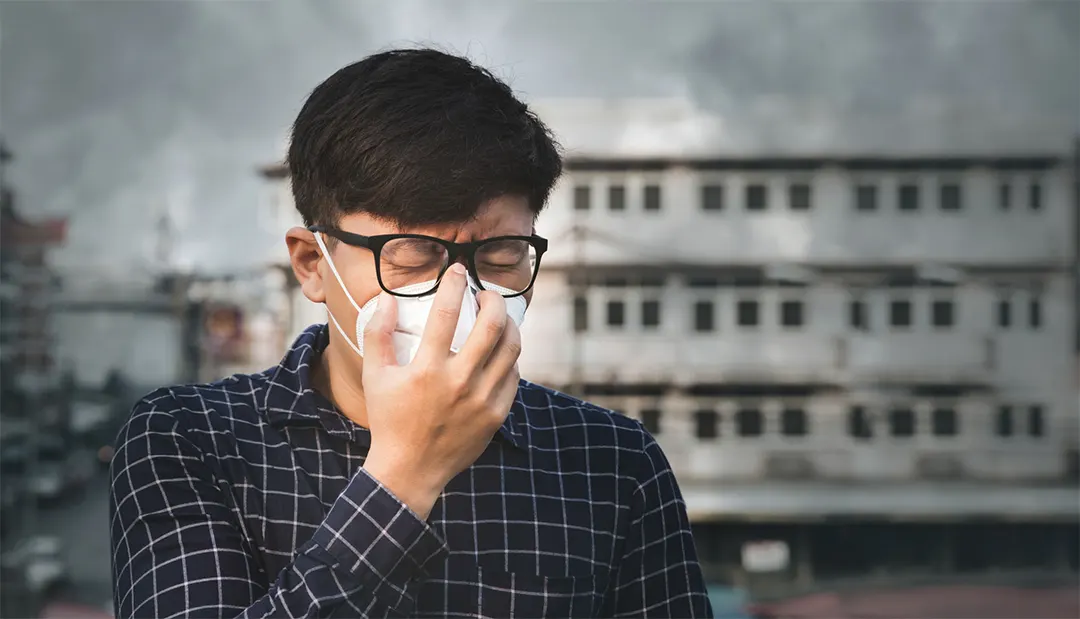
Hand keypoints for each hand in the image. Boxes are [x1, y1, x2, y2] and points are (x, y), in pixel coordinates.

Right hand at [360, 262, 521, 518]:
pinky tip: (499, 350)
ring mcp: (482, 400)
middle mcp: (459, 383)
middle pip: (491, 325)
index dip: (454, 283)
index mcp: (427, 370)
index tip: (457, 271)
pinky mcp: (496, 415)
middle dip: (492, 300)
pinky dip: (509, 357)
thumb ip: (377, 334)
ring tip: (498, 318)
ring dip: (507, 325)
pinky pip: (512, 375)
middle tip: (486, 294)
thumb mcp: (375, 376)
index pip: (446, 312)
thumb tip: (387, 299)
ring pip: (510, 349)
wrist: (410, 470)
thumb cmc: (389, 419)